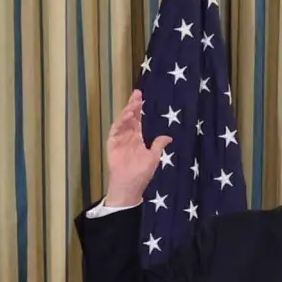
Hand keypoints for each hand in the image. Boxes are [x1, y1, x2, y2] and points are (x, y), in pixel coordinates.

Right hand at [103, 90, 171, 207]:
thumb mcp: (153, 157)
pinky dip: (119, 124)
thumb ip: (158, 145)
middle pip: (129, 117)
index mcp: (137, 137)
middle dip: (132, 105)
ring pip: (122, 122)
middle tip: (136, 94)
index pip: (137, 119)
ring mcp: (119, 140)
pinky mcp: (112, 145)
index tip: (140, 96)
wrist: (130, 186)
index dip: (138, 108)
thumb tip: (168, 137)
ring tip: (132, 105)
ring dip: (126, 113)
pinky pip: (115, 132)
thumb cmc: (141, 173)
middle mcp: (127, 136)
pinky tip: (125, 117)